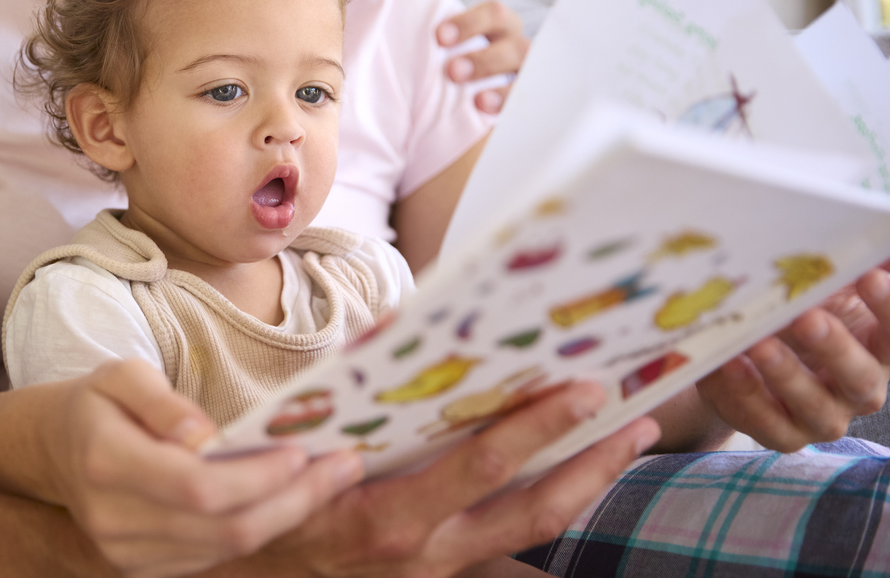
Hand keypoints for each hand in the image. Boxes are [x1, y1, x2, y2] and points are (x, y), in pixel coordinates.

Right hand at [46, 360, 364, 577]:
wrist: (53, 450)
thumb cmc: (97, 402)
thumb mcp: (121, 375)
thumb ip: (161, 401)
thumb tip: (203, 435)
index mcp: (106, 462)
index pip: (198, 486)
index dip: (257, 477)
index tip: (303, 451)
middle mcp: (114, 520)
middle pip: (223, 527)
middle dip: (293, 500)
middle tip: (345, 466)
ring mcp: (126, 553)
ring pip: (225, 549)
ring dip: (286, 516)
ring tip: (332, 478)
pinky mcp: (142, 567)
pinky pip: (213, 556)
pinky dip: (259, 527)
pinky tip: (292, 498)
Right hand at [251, 381, 659, 577]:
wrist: (251, 575)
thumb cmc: (275, 501)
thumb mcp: (304, 450)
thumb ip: (354, 399)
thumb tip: (403, 335)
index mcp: (391, 515)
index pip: (482, 468)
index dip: (538, 430)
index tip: (585, 390)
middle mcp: (426, 551)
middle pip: (531, 507)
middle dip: (591, 462)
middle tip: (638, 415)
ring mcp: (438, 571)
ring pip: (531, 530)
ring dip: (585, 484)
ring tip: (630, 440)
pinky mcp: (442, 577)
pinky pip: (508, 541)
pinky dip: (547, 501)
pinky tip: (574, 469)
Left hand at [418, 0, 529, 114]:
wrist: (437, 112)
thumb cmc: (441, 55)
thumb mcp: (436, 25)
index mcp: (497, 26)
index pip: (496, 14)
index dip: (471, 22)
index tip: (438, 38)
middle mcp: (516, 50)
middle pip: (516, 44)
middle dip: (485, 57)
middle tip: (452, 73)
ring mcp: (524, 81)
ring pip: (527, 76)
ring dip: (501, 84)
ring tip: (473, 99)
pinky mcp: (523, 108)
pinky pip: (528, 106)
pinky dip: (510, 108)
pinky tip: (486, 115)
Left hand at [697, 261, 889, 450]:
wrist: (753, 361)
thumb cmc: (799, 316)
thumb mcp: (824, 290)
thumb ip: (844, 267)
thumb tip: (871, 225)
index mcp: (879, 351)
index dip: (889, 309)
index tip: (869, 276)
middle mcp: (859, 390)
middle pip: (859, 377)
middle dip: (834, 346)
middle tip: (806, 316)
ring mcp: (821, 418)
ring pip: (814, 407)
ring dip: (785, 374)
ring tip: (756, 343)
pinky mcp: (780, 433)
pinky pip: (765, 422)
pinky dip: (744, 394)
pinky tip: (726, 365)